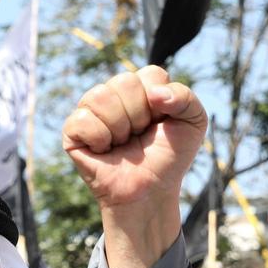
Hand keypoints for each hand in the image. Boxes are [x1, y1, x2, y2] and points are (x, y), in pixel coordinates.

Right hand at [63, 66, 206, 267]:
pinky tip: (105, 150)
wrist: (150, 192)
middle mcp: (115, 93)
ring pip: (101, 97)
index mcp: (142, 87)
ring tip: (123, 144)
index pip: (150, 74)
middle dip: (139, 116)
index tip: (161, 124)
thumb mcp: (194, 124)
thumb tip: (155, 94)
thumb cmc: (170, 158)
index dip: (160, 103)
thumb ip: (186, 98)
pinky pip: (83, 119)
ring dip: (120, 128)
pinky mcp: (73, 131)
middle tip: (140, 137)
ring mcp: (91, 110)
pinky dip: (100, 139)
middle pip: (124, 82)